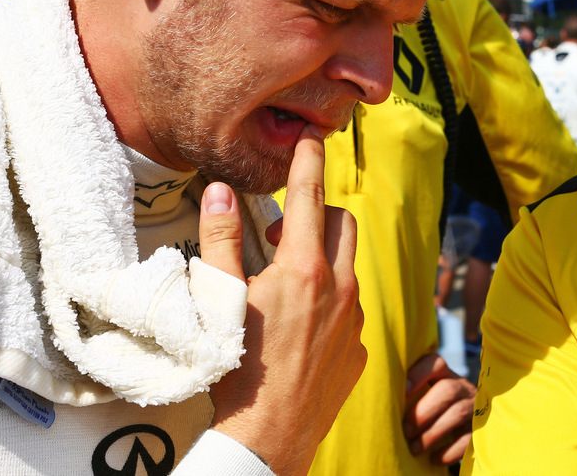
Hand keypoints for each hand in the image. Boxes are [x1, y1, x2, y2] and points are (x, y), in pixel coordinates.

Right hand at [199, 127, 366, 473]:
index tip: (311, 139)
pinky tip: (300, 325)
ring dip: (323, 258)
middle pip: (340, 222)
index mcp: (303, 268)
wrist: (267, 436)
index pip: (309, 195)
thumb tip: (217, 191)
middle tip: (278, 231)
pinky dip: (330, 301)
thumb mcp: (219, 298)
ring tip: (286, 280)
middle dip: (316, 213)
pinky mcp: (359, 348)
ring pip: (348, 265)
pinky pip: (350, 309)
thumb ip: (220, 240)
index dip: (310, 161)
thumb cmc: (236, 367)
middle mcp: (339, 287)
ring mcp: (354, 319)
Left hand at [402, 352, 474, 465]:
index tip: (402, 391)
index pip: (435, 363)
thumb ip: (408, 394)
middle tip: (405, 431)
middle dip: (423, 412)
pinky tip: (433, 459)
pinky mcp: (480, 428)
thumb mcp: (425, 397)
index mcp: (445, 375)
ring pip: (458, 413)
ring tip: (414, 449)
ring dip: (432, 433)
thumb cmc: (433, 411)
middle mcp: (462, 387)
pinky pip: (469, 437)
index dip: (418, 374)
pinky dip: (449, 451)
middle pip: (448, 390)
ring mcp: (474, 407)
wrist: (465, 426)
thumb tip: (377, 400)